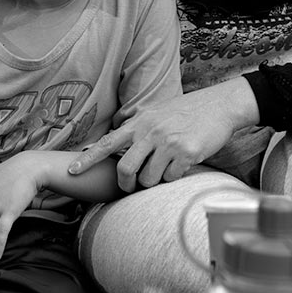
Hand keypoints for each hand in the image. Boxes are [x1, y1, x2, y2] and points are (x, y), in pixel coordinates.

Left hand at [67, 79, 257, 191]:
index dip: (88, 159)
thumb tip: (118, 143)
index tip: (72, 171)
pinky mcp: (187, 153)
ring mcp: (169, 143)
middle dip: (126, 184)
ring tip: (166, 168)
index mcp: (140, 122)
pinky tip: (182, 164)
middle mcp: (151, 132)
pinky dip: (174, 177)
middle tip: (132, 187)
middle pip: (126, 169)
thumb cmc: (187, 111)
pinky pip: (171, 178)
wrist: (219, 105)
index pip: (108, 142)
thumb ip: (138, 128)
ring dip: (154, 181)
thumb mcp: (157, 112)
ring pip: (149, 178)